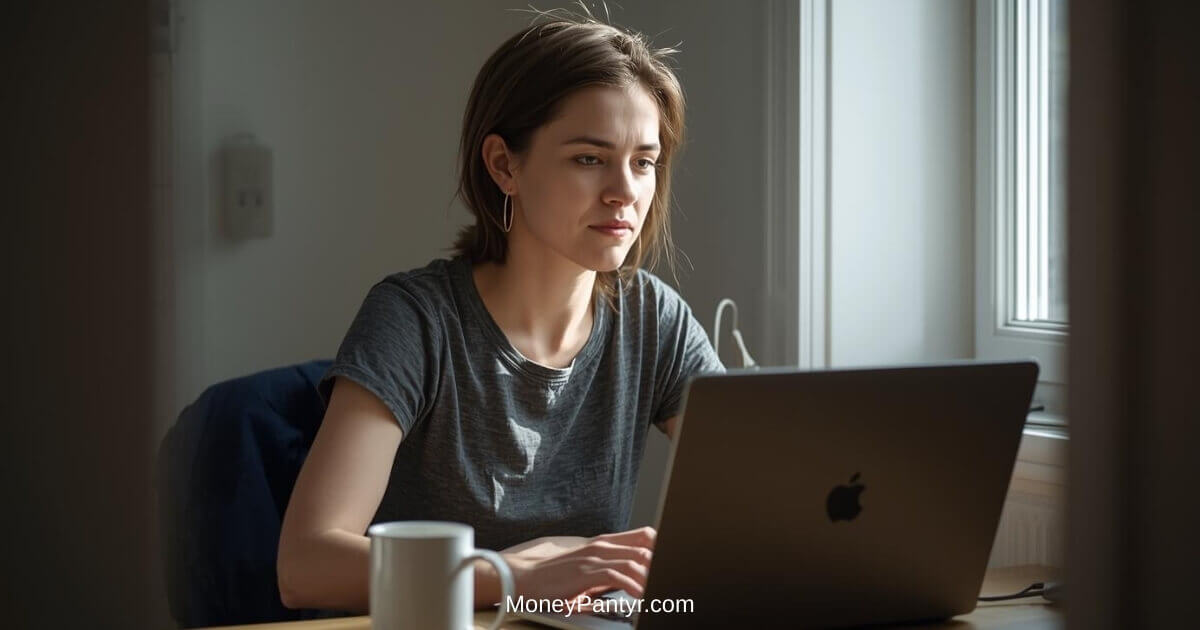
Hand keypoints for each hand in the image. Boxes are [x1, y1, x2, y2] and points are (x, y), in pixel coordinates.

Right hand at [474, 526, 655, 606]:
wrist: (525, 579)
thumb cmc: (556, 578)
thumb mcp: (587, 569)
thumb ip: (610, 569)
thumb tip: (634, 579)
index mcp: (604, 543)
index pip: (644, 536)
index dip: (661, 546)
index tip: (673, 557)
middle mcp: (602, 546)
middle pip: (645, 547)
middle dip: (661, 562)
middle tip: (673, 575)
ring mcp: (594, 558)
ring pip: (634, 562)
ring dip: (651, 577)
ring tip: (662, 588)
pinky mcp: (586, 573)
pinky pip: (617, 577)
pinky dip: (633, 586)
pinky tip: (641, 595)